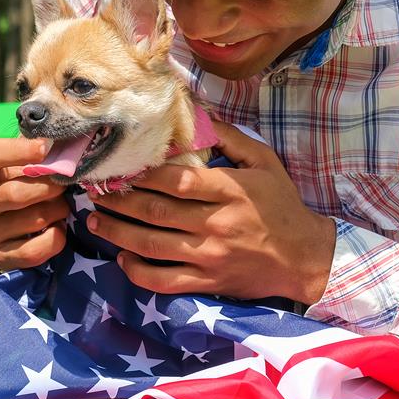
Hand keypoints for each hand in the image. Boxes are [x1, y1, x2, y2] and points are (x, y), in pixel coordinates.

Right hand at [0, 137, 68, 271]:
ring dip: (57, 210)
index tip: (45, 148)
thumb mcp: (15, 166)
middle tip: (64, 184)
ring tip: (61, 205)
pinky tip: (57, 228)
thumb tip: (61, 147)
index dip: (19, 150)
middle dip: (49, 187)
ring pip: (33, 219)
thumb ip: (33, 156)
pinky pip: (35, 250)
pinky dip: (55, 238)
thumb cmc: (13, 184)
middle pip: (15, 193)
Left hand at [86, 121, 336, 304]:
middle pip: (155, 211)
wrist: (303, 258)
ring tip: (95, 220)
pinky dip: (137, 271)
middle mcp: (216, 224)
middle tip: (96, 189)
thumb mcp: (265, 162)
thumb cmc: (282, 206)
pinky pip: (163, 281)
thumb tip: (198, 115)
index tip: (121, 165)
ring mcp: (209, 256)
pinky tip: (121, 257)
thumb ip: (231, 138)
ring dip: (117, 231)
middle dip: (119, 199)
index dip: (143, 173)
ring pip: (152, 245)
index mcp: (229, 191)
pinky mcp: (207, 283)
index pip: (177, 180)